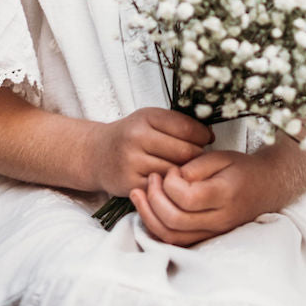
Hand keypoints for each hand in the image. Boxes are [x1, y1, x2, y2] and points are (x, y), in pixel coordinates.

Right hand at [91, 107, 212, 197]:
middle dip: (198, 156)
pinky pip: (162, 188)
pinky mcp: (131, 184)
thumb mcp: (149, 119)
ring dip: (186, 174)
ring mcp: (133, 162)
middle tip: (200, 158)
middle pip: (184, 151)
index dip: (202, 135)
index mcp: (146, 117)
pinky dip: (172, 187)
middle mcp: (137, 137)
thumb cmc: (131, 135)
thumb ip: (176, 123)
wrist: (97, 154)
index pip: (186, 127)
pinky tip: (173, 182)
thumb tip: (208, 135)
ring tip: (188, 170)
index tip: (207, 138)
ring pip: (175, 171)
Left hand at [130, 149, 270, 246]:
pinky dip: (157, 227)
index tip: (170, 169)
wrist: (264, 188)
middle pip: (175, 221)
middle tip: (152, 178)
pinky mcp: (205, 238)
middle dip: (154, 199)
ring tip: (140, 193)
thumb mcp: (221, 157)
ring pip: (172, 236)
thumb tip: (172, 177)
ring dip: (149, 216)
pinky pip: (175, 241)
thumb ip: (196, 166)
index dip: (170, 182)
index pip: (187, 197)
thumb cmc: (241, 168)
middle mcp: (219, 219)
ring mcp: (212, 233)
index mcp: (224, 194)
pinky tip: (148, 209)